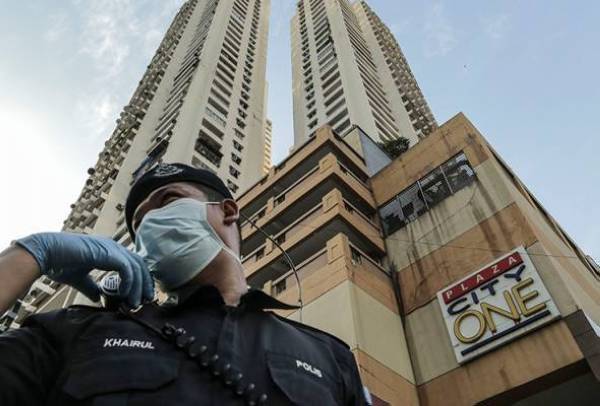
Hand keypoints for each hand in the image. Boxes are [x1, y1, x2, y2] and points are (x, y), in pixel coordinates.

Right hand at [15, 232, 153, 306]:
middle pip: (140, 264)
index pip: (134, 264)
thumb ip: (91, 287)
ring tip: (134, 303)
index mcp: (109, 251)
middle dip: (145, 284)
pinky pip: (126, 268)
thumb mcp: (79, 278)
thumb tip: (99, 298)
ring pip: (136, 267)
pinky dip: (128, 282)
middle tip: (146, 301)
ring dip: (138, 287)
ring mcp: (111, 248)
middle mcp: (114, 247)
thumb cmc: (59, 263)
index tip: (140, 297)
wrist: (45, 254)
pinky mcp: (107, 253)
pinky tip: (123, 294)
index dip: (140, 280)